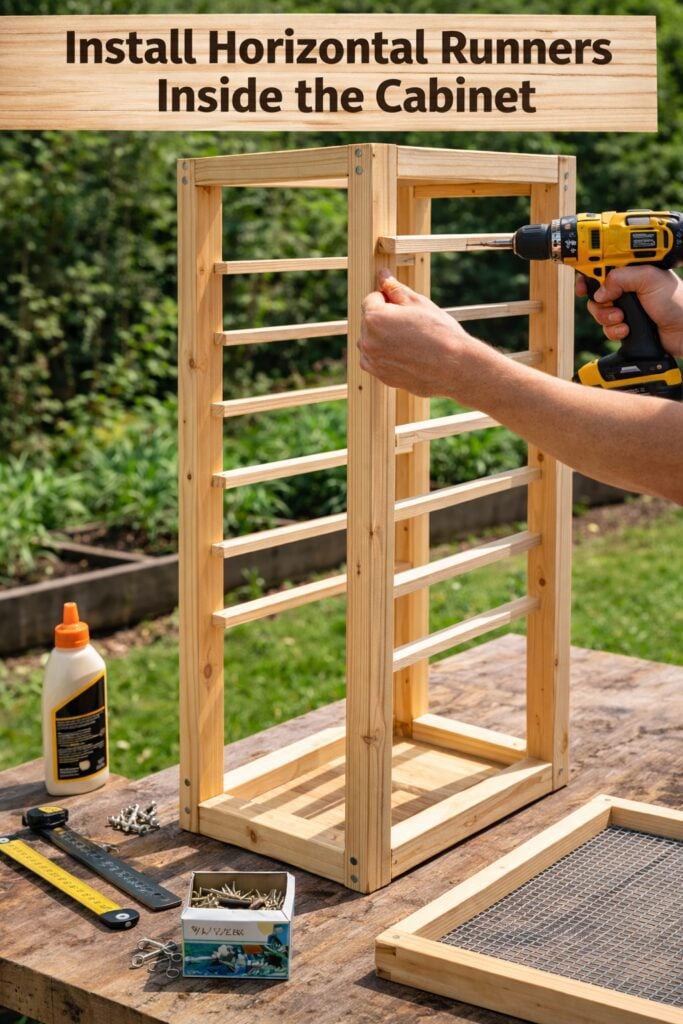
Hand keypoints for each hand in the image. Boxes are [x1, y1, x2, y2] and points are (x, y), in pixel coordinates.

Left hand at [359, 271, 482, 397]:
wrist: (455, 368)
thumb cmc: (440, 333)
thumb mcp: (419, 304)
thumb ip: (396, 290)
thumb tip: (383, 276)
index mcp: (375, 318)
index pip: (370, 299)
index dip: (387, 299)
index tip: (404, 306)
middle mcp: (367, 341)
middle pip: (369, 321)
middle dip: (384, 319)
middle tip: (411, 325)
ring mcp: (373, 361)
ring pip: (371, 341)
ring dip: (383, 338)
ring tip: (411, 341)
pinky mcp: (380, 376)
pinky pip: (376, 360)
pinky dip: (386, 355)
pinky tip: (407, 355)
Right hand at [576, 266, 682, 357]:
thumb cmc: (675, 301)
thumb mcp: (649, 279)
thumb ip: (622, 278)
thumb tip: (600, 291)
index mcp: (632, 271)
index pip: (603, 268)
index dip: (589, 275)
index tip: (582, 285)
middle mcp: (626, 289)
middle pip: (596, 293)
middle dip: (599, 301)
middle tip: (608, 303)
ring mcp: (625, 308)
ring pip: (599, 312)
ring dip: (607, 317)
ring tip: (622, 319)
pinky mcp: (624, 325)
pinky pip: (607, 328)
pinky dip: (614, 331)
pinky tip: (627, 330)